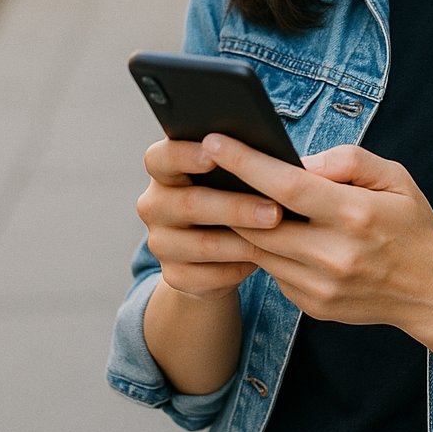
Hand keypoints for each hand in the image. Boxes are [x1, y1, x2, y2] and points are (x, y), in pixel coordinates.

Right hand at [137, 138, 284, 300]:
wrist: (219, 247)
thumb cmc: (235, 190)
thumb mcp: (234, 172)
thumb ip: (241, 159)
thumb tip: (274, 158)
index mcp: (164, 168)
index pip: (161, 158)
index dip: (185, 155)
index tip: (214, 155)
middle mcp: (154, 204)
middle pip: (189, 204)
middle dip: (236, 207)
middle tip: (275, 211)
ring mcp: (160, 243)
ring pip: (202, 243)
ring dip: (244, 240)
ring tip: (278, 235)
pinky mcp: (174, 276)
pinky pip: (208, 276)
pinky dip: (239, 267)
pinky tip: (265, 259)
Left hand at [202, 136, 432, 335]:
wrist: (431, 290)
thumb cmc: (410, 224)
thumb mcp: (394, 176)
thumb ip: (347, 161)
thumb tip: (298, 160)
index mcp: (354, 214)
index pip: (286, 185)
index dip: (246, 163)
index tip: (214, 142)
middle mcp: (333, 254)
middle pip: (258, 222)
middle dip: (228, 195)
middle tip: (210, 170)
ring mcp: (320, 286)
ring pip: (259, 250)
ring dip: (241, 223)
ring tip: (231, 197)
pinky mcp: (313, 306)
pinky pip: (274, 272)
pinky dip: (267, 249)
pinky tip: (272, 231)